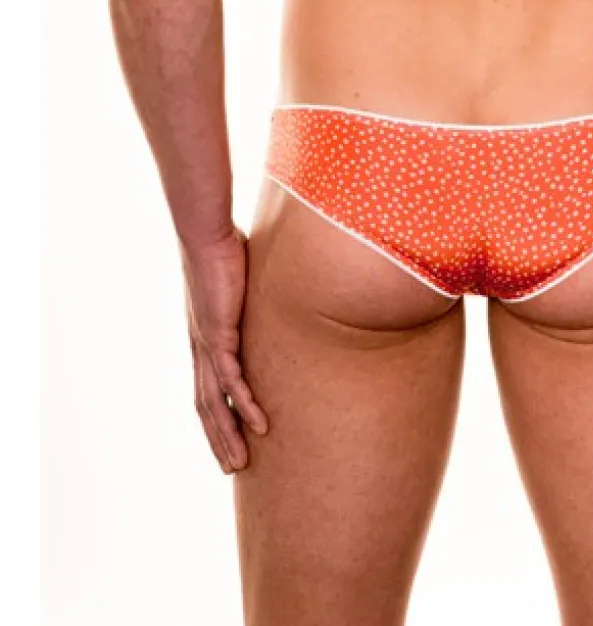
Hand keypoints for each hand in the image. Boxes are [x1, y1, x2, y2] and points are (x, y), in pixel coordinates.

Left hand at [181, 225, 267, 472]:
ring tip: (242, 462)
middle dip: (219, 439)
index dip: (216, 417)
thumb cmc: (225, 248)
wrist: (204, 233)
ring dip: (228, 434)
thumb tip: (281, 290)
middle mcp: (201, 348)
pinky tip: (258, 423)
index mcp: (204, 337)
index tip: (230, 440)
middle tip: (234, 468)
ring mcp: (207, 343)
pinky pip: (232, 379)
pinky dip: (244, 404)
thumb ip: (256, 296)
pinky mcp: (218, 333)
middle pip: (206, 406)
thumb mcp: (245, 281)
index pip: (207, 388)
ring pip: (214, 402)